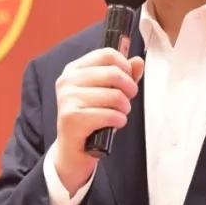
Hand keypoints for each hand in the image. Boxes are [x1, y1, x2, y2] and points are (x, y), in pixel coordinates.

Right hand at [54, 48, 144, 195]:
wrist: (73, 150)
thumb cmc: (91, 118)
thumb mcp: (107, 93)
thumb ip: (124, 76)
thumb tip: (138, 61)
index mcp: (74, 69)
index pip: (107, 54)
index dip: (125, 67)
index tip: (128, 80)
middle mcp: (67, 80)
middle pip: (113, 73)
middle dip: (129, 89)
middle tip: (128, 101)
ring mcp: (67, 99)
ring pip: (115, 96)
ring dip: (125, 108)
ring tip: (120, 114)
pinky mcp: (71, 118)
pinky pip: (110, 114)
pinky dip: (119, 121)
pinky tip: (114, 124)